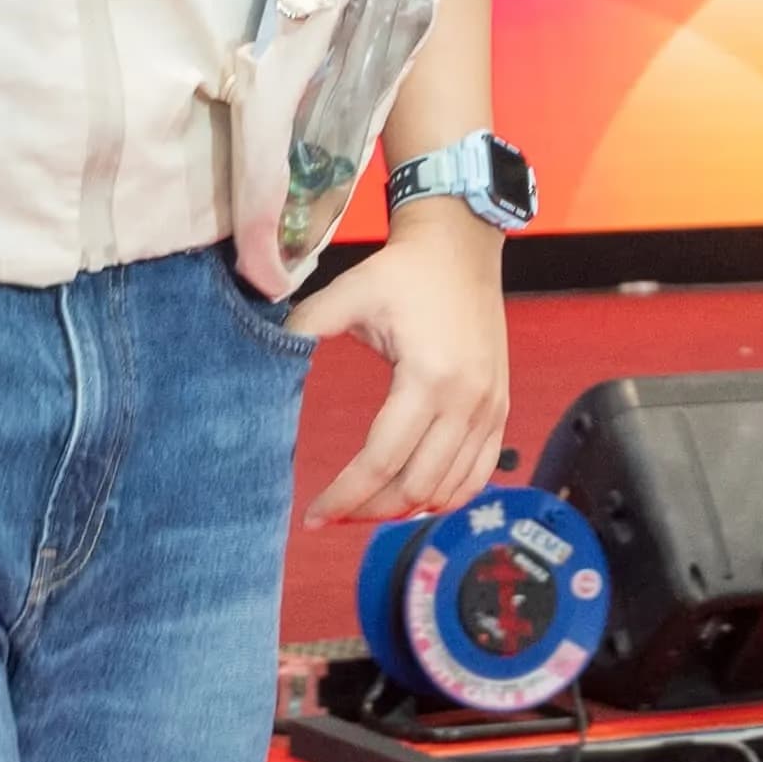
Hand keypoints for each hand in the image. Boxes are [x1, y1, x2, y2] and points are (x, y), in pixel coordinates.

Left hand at [287, 216, 508, 535]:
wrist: (461, 246)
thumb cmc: (403, 270)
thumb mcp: (349, 293)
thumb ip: (304, 327)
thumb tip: (262, 356)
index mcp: (427, 377)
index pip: (381, 461)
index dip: (344, 495)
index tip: (313, 515)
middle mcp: (466, 401)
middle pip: (416, 487)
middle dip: (370, 511)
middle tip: (334, 515)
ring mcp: (489, 408)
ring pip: (448, 489)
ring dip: (406, 509)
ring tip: (366, 509)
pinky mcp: (500, 408)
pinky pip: (478, 475)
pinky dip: (446, 496)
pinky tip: (413, 498)